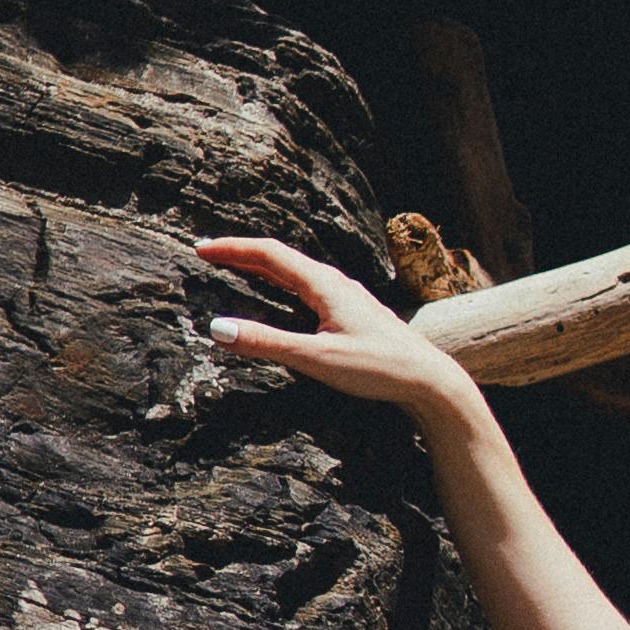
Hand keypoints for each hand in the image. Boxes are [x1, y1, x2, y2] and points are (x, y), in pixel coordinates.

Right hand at [194, 235, 474, 418]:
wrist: (429, 380)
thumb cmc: (378, 367)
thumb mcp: (316, 357)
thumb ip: (267, 342)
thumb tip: (218, 328)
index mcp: (323, 283)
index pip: (267, 254)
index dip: (231, 249)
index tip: (200, 249)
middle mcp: (334, 282)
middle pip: (279, 257)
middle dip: (241, 254)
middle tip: (207, 254)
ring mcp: (345, 295)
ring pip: (294, 271)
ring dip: (261, 266)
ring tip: (234, 267)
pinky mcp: (352, 311)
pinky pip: (307, 286)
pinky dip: (282, 283)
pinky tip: (281, 294)